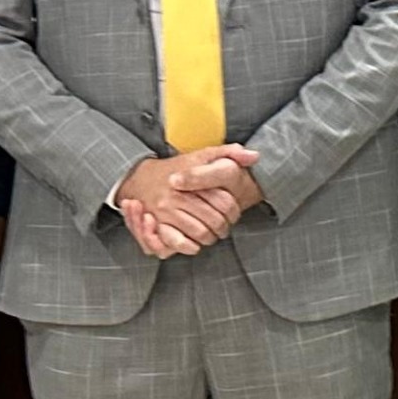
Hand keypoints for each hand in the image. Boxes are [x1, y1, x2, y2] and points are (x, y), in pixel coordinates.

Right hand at [114, 147, 260, 257]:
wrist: (143, 177)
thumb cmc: (178, 168)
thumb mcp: (203, 154)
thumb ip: (229, 152)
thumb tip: (254, 155)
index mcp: (190, 178)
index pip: (224, 202)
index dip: (234, 211)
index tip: (233, 211)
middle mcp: (176, 196)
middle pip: (215, 221)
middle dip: (224, 226)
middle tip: (224, 226)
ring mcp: (165, 212)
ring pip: (201, 234)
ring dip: (211, 237)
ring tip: (212, 233)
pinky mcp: (157, 226)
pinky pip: (179, 244)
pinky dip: (191, 246)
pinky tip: (195, 241)